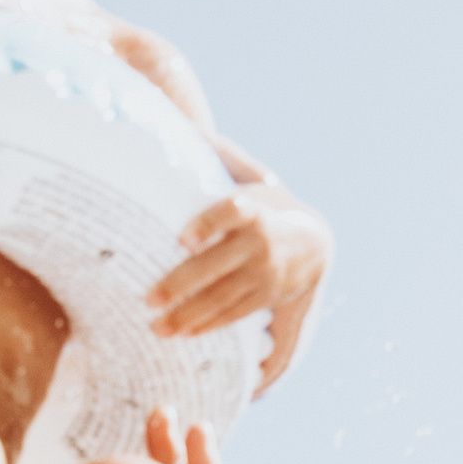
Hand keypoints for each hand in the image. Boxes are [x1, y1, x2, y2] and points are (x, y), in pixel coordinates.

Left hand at [148, 177, 330, 390]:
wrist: (313, 241)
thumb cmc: (265, 206)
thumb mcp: (252, 180)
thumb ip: (225, 159)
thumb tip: (189, 130)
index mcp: (252, 209)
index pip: (231, 212)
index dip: (208, 222)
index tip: (183, 237)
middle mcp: (259, 242)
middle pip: (216, 265)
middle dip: (180, 284)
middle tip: (149, 299)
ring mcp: (264, 273)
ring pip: (222, 296)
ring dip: (188, 314)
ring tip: (158, 327)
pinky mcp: (266, 296)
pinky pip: (234, 313)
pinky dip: (209, 325)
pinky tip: (184, 332)